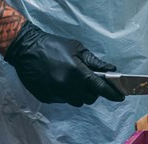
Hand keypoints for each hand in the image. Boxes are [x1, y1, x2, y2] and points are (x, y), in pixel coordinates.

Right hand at [4, 20, 124, 105]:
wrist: (27, 49)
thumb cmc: (54, 45)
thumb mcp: (76, 48)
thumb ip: (94, 61)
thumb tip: (111, 70)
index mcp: (77, 72)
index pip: (99, 88)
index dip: (112, 93)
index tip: (120, 97)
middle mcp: (67, 86)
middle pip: (89, 98)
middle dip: (93, 92)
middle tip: (90, 81)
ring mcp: (56, 94)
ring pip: (76, 102)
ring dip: (80, 94)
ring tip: (74, 81)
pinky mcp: (46, 98)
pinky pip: (63, 101)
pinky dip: (66, 94)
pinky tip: (61, 82)